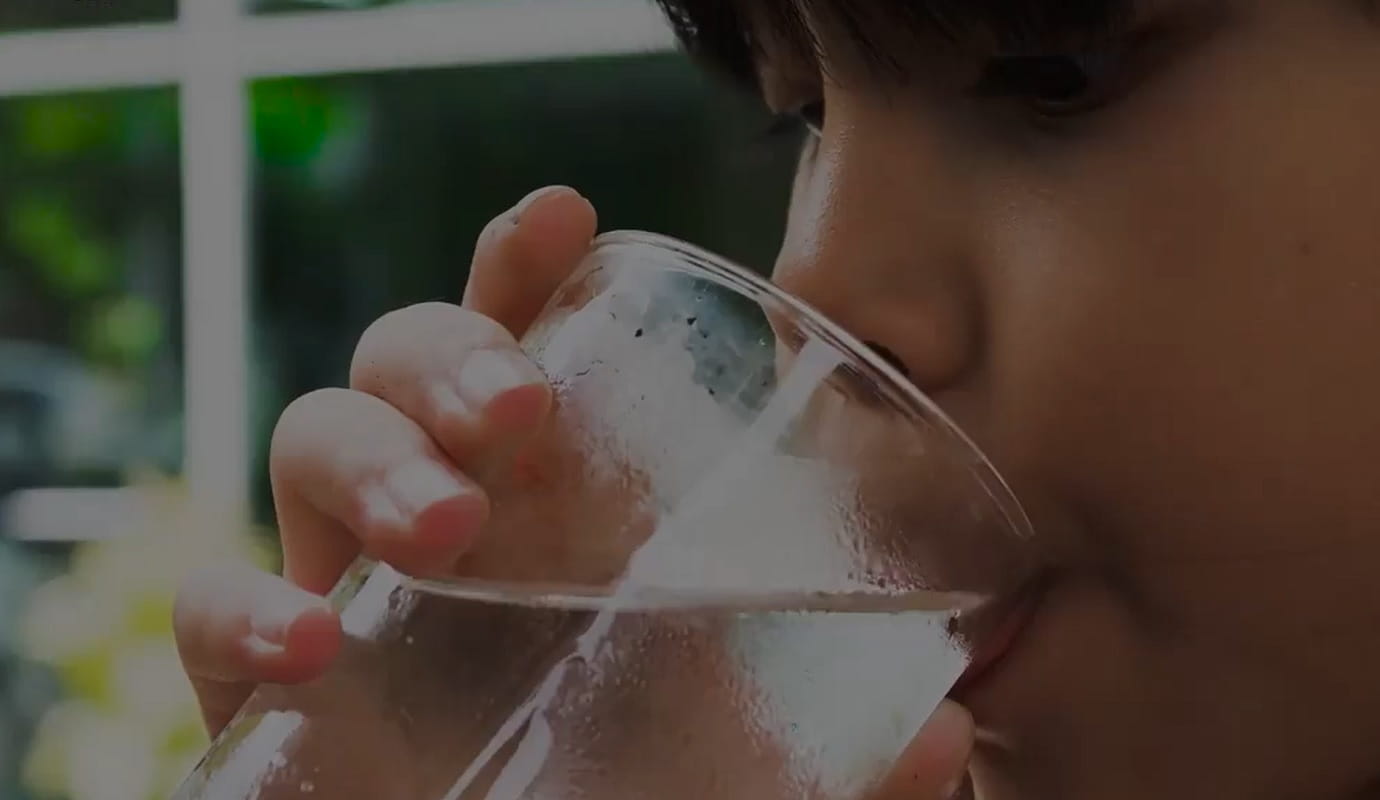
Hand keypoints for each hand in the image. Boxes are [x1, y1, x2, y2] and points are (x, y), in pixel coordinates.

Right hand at [171, 184, 975, 799]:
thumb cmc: (631, 790)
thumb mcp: (745, 768)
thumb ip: (843, 759)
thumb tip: (948, 733)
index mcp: (552, 503)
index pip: (523, 343)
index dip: (525, 269)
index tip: (566, 219)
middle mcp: (444, 518)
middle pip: (405, 360)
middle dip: (450, 350)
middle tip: (520, 418)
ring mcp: (349, 583)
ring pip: (307, 437)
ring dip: (367, 450)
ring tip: (445, 525)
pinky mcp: (272, 677)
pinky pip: (214, 607)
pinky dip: (238, 605)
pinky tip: (309, 638)